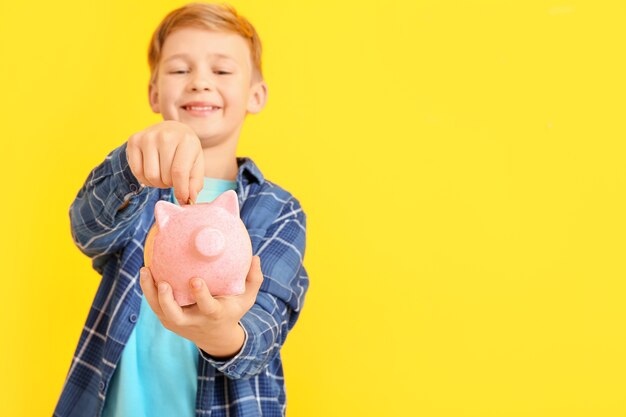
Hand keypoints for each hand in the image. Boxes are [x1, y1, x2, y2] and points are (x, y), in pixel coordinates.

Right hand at [126, 120, 204, 203]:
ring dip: (157, 183)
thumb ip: (195, 183)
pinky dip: (145, 178)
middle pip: (164, 176)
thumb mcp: (197, 164)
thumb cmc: (186, 150)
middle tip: (173, 179)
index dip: (180, 190)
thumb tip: (189, 199)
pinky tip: (153, 171)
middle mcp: (165, 136)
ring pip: (150, 175)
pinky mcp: (134, 140)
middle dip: (169, 184)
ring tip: (163, 175)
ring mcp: (147, 137)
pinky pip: (136, 171)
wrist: (171, 130)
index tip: (182, 198)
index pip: (179, 172)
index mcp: (186, 140)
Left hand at [139, 256, 263, 358]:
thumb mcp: (247, 299)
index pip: (206, 307)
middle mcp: (194, 321)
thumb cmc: (232, 310)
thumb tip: (255, 257)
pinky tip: (145, 271)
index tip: (195, 279)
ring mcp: (178, 322)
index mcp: (214, 315)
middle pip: (175, 315)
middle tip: (164, 283)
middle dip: (167, 301)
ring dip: (151, 292)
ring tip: (145, 270)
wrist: (216, 337)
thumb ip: (254, 279)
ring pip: (160, 310)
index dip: (200, 295)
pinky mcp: (168, 320)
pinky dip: (149, 290)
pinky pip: (155, 305)